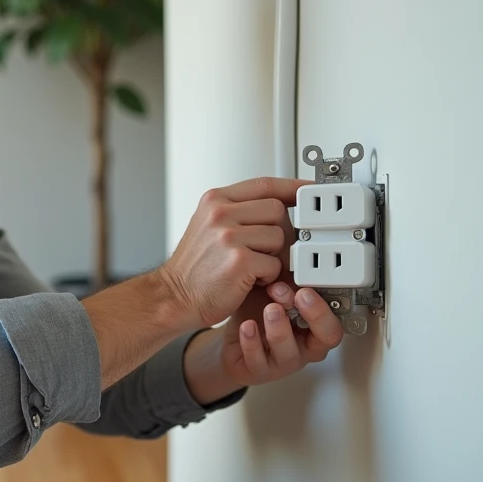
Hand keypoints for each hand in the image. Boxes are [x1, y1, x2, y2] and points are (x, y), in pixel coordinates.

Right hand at [157, 177, 305, 329]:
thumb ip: (239, 213)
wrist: (173, 297)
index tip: (308, 190)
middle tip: (263, 251)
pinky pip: (275, 263)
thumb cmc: (194, 268)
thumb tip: (281, 207)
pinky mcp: (239, 260)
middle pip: (278, 210)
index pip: (264, 184)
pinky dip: (268, 276)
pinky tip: (249, 279)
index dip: (292, 187)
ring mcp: (228, 235)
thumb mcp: (209, 227)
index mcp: (214, 200)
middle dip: (278, 233)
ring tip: (251, 266)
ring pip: (280, 237)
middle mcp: (220, 213)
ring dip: (273, 256)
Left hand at [216, 280, 343, 387]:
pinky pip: (258, 360)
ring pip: (290, 352)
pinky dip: (252, 341)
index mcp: (314, 326)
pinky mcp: (260, 369)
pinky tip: (247, 326)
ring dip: (280, 327)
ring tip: (270, 309)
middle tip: (298, 295)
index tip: (308, 288)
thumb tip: (290, 263)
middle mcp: (305, 345)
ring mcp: (284, 360)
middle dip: (315, 315)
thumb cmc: (257, 313)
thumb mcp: (272, 294)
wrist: (233, 338)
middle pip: (326, 337)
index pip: (336, 320)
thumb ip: (283, 284)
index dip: (326, 306)